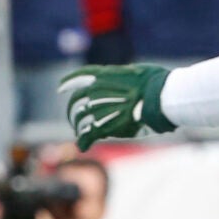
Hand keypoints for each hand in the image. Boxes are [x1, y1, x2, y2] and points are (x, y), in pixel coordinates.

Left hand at [59, 64, 173, 149]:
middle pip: (76, 102)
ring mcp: (97, 109)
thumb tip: (124, 84)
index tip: (60, 87)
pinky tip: (83, 146)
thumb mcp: (136, 72)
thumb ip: (123, 79)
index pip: (79, 77)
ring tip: (81, 134)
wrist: (158, 97)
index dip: (68, 83)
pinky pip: (87, 135)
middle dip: (73, 111)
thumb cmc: (155, 83)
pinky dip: (83, 142)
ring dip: (78, 127)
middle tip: (74, 119)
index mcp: (103, 76)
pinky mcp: (103, 126)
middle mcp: (96, 91)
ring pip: (79, 119)